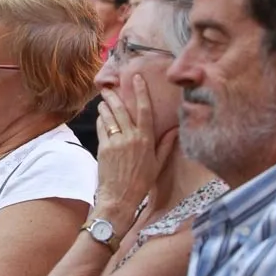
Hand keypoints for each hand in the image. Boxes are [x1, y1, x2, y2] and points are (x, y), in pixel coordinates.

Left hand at [94, 76, 177, 231]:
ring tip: (103, 100)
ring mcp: (116, 142)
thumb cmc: (141, 182)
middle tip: (108, 86)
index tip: (136, 79)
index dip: (140, 92)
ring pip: (109, 117)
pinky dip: (101, 120)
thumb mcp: (157, 164)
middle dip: (114, 96)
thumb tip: (175, 129)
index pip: (144, 110)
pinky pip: (102, 128)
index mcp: (146, 139)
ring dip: (105, 106)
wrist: (120, 197)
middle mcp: (131, 138)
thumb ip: (165, 145)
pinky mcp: (103, 148)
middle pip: (121, 109)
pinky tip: (101, 117)